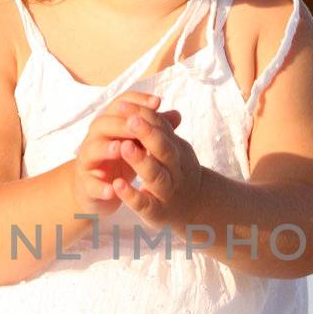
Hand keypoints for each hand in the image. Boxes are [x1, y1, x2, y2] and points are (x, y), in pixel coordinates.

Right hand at [70, 89, 180, 213]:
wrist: (94, 189)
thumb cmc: (120, 161)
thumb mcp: (138, 143)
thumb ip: (153, 129)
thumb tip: (176, 115)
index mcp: (110, 125)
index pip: (119, 105)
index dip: (137, 102)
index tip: (158, 102)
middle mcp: (95, 139)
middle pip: (103, 124)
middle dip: (121, 124)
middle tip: (136, 124)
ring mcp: (88, 161)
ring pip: (92, 150)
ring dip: (106, 149)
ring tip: (120, 149)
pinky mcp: (85, 185)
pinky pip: (90, 185)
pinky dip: (100, 187)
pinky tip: (112, 190)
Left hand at [108, 98, 203, 229]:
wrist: (195, 208)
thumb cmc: (177, 172)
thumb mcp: (172, 150)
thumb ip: (161, 129)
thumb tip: (153, 100)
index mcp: (178, 152)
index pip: (162, 129)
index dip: (145, 117)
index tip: (124, 105)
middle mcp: (176, 170)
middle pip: (163, 149)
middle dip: (147, 133)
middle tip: (131, 120)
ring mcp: (167, 192)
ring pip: (155, 175)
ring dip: (140, 160)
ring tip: (124, 147)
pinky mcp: (157, 212)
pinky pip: (145, 204)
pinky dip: (131, 195)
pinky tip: (117, 185)